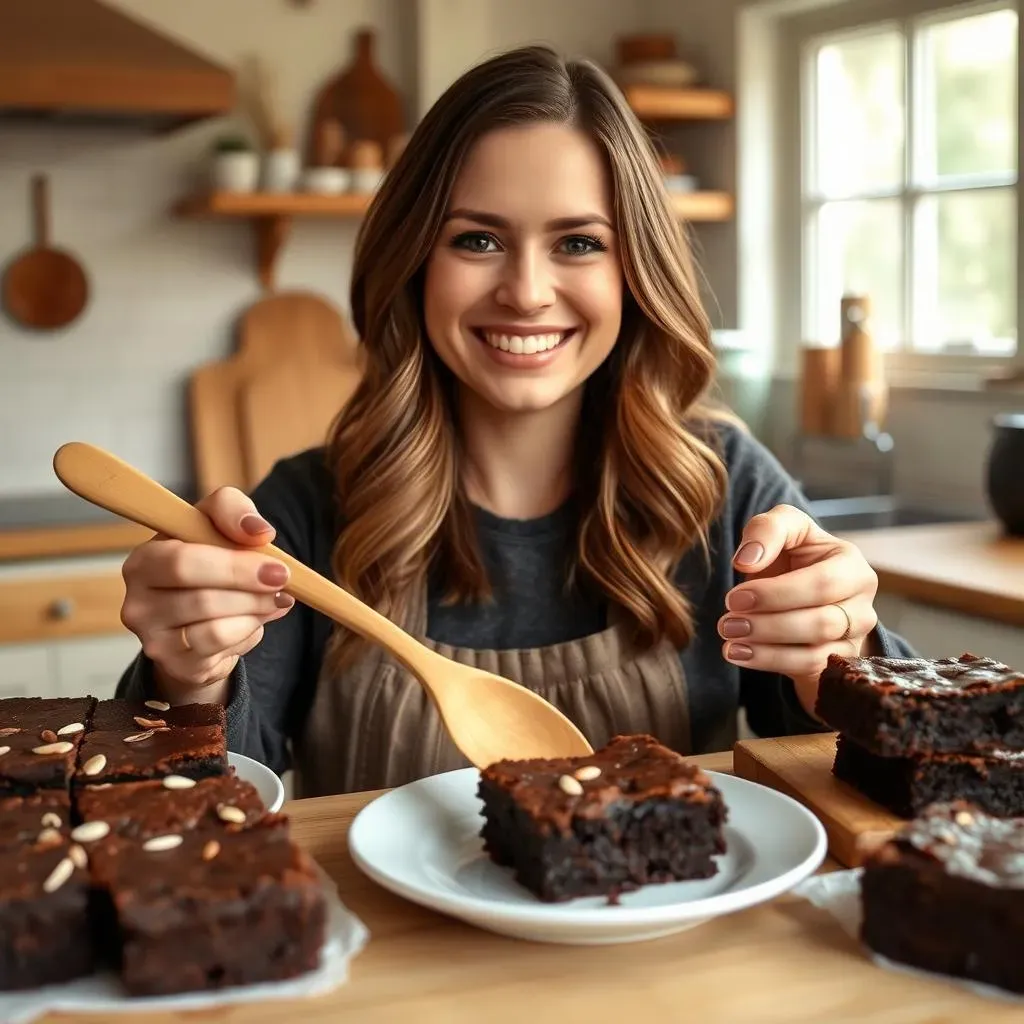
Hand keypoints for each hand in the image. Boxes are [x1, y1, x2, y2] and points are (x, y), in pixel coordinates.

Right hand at [120, 487, 294, 701]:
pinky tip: (254, 620)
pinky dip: (248, 633)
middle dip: (252, 592)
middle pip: (202, 600)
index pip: (182, 563)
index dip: (234, 567)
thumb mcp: (214, 522)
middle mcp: (138, 603)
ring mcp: (153, 640)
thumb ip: (232, 509)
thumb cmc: (206, 559)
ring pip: (216, 631)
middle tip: (283, 583)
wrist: (198, 613)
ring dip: (256, 613)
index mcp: (143, 562)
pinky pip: (222, 651)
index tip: (277, 567)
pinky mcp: (176, 666)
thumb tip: (259, 531)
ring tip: (274, 600)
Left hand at [718, 503, 878, 716]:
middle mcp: (861, 604)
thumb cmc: (792, 556)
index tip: (734, 598)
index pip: (823, 584)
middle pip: (821, 622)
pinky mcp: (838, 662)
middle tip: (727, 623)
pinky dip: (771, 663)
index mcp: (852, 565)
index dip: (776, 594)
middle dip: (769, 624)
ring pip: (815, 651)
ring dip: (766, 648)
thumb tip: (747, 559)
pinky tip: (740, 654)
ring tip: (729, 640)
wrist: (799, 593)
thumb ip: (767, 530)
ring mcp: (854, 637)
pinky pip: (809, 669)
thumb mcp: (783, 528)